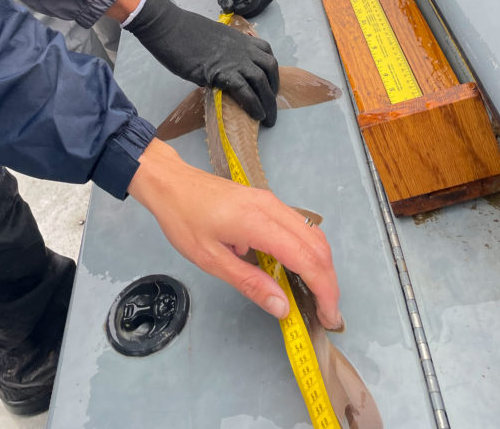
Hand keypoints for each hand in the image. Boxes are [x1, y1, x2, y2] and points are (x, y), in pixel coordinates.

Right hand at [125, 0, 277, 125]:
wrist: (169, 28)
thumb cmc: (181, 31)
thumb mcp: (209, 38)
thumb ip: (218, 53)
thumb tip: (215, 71)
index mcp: (239, 38)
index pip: (266, 52)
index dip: (270, 70)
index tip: (268, 84)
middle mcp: (243, 48)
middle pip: (269, 68)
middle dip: (273, 90)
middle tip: (270, 107)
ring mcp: (235, 60)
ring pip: (262, 81)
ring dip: (268, 102)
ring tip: (267, 119)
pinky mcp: (224, 73)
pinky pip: (246, 91)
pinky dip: (254, 104)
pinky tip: (256, 115)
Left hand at [129, 139, 342, 328]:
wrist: (170, 182)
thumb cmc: (184, 220)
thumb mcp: (210, 259)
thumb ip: (250, 283)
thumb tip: (283, 307)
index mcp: (258, 222)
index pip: (307, 259)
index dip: (324, 290)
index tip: (327, 317)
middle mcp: (272, 207)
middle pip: (317, 245)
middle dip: (328, 282)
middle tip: (325, 314)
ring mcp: (271, 201)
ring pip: (312, 234)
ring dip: (321, 266)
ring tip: (315, 296)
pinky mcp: (266, 201)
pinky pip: (298, 226)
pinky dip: (308, 251)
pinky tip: (297, 271)